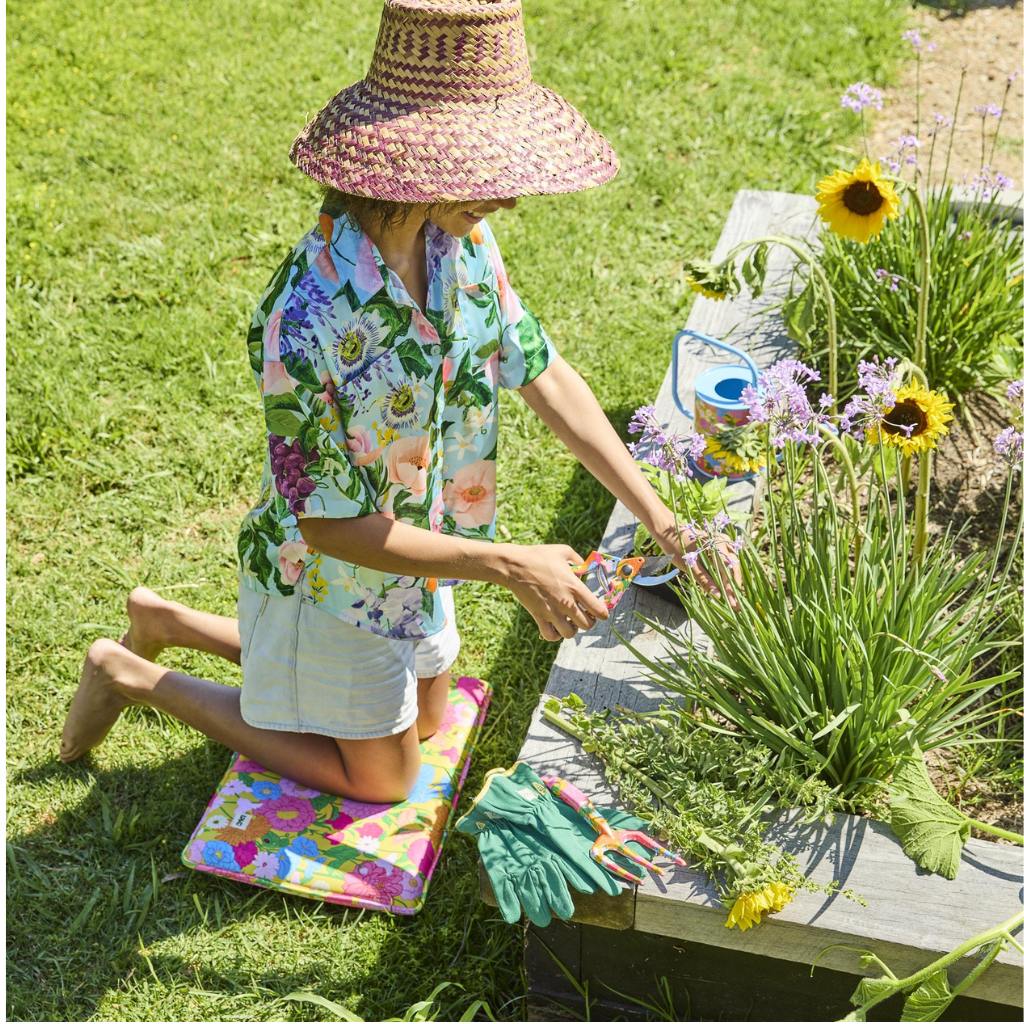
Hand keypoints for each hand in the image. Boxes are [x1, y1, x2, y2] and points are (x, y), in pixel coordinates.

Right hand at [496, 544, 610, 641]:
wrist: (514, 565)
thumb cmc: (539, 556)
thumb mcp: (564, 551)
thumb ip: (579, 561)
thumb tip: (586, 568)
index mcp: (575, 586)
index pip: (598, 610)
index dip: (602, 613)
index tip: (599, 610)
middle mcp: (565, 602)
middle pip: (587, 625)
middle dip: (588, 621)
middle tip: (584, 614)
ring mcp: (551, 611)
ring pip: (570, 634)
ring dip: (572, 629)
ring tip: (569, 621)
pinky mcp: (538, 616)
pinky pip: (550, 636)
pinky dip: (555, 635)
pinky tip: (555, 625)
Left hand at [652, 522, 741, 609]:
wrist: (666, 528)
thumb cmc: (675, 546)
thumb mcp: (689, 566)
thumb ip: (705, 580)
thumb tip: (717, 595)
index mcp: (717, 547)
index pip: (729, 573)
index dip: (731, 590)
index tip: (734, 604)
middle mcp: (722, 542)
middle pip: (734, 567)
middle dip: (734, 586)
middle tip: (735, 602)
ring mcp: (720, 541)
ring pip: (732, 561)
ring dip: (732, 578)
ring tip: (732, 593)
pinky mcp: (715, 541)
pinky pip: (726, 556)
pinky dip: (727, 569)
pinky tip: (726, 579)